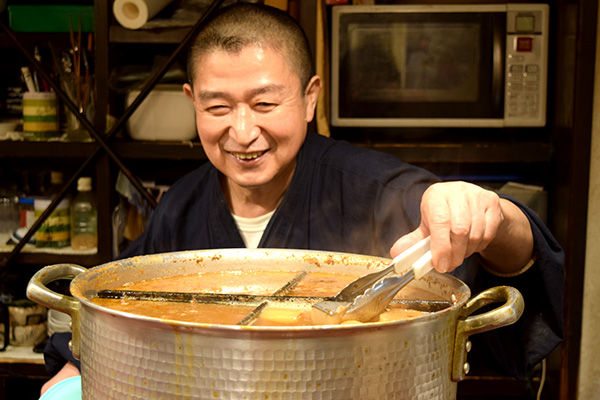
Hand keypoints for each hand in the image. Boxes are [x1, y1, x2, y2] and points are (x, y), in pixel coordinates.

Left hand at [390, 181, 532, 274]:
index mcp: (435, 195)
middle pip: (460, 230)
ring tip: (459, 254)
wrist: (471, 203)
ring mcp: (477, 195)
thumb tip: (396, 253)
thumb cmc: (445, 214)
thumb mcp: (427, 225)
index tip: (440, 265)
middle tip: (449, 265)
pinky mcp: (492, 201)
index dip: (440, 247)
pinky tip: (471, 245)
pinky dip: (479, 246)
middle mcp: (456, 191)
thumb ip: (413, 241)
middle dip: (454, 254)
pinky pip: (488, 233)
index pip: (439, 222)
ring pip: (475, 234)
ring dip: (466, 251)